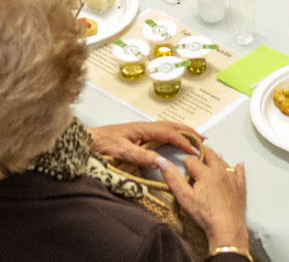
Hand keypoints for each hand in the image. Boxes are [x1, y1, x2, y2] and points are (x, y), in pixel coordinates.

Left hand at [87, 121, 201, 171]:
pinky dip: (171, 134)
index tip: (194, 151)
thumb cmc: (100, 143)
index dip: (183, 141)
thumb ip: (142, 156)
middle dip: (188, 131)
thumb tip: (163, 161)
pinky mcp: (136, 135)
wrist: (85, 140)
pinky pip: (160, 132)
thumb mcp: (122, 152)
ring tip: (192, 137)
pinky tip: (171, 139)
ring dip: (181, 131)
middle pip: (171, 126)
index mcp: (143, 128)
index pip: (169, 133)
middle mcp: (143, 127)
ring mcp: (140, 130)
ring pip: (166, 127)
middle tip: (203, 138)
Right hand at [157, 142, 248, 254]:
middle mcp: (220, 171)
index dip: (186, 164)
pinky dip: (237, 167)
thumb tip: (161, 161)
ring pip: (224, 161)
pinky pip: (240, 172)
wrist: (227, 227)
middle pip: (210, 155)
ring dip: (217, 159)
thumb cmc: (205, 214)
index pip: (192, 160)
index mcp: (205, 172)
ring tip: (212, 160)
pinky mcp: (240, 186)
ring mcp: (232, 178)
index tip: (184, 169)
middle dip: (202, 155)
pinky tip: (237, 165)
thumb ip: (173, 178)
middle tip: (197, 160)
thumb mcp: (184, 197)